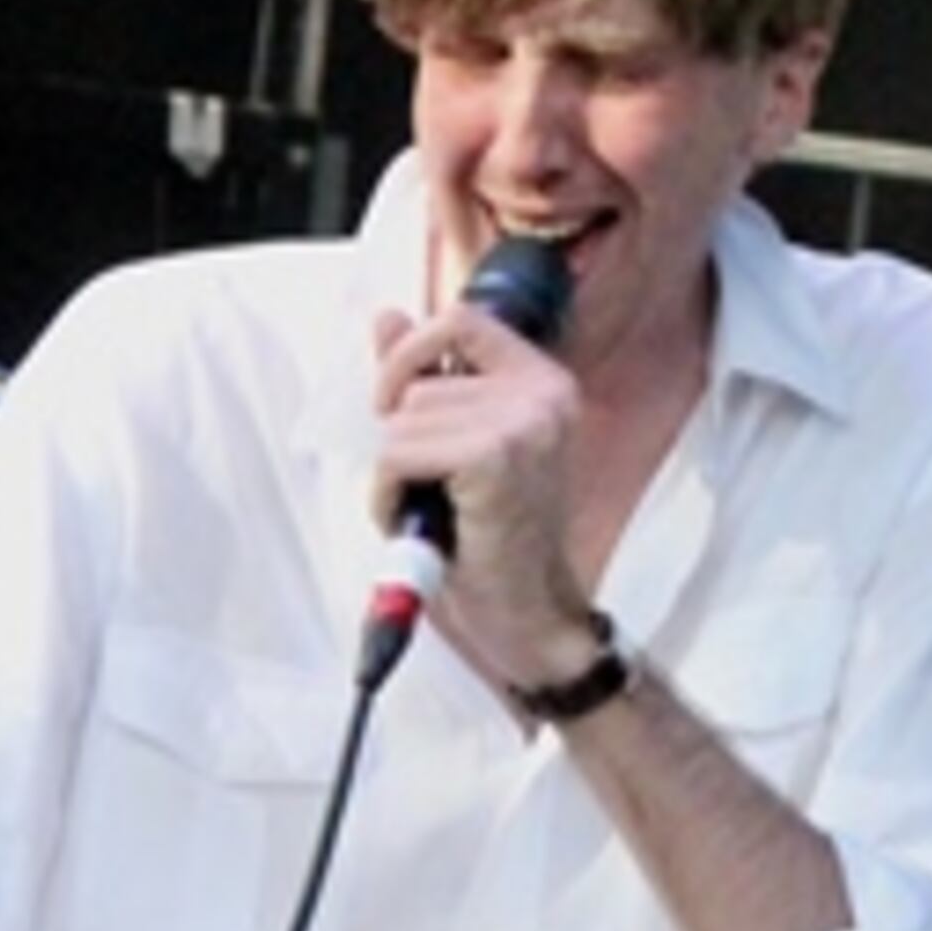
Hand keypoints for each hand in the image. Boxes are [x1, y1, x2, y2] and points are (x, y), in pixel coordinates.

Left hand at [370, 301, 596, 680]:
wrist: (529, 612)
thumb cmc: (494, 537)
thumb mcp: (458, 443)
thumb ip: (426, 377)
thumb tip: (387, 318)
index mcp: (544, 381)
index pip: (462, 319)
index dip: (412, 354)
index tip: (398, 403)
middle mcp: (544, 394)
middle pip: (420, 383)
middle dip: (403, 439)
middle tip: (436, 490)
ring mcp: (525, 424)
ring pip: (403, 420)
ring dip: (396, 473)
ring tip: (434, 510)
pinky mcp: (496, 458)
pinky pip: (399, 452)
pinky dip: (392, 493)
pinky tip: (424, 521)